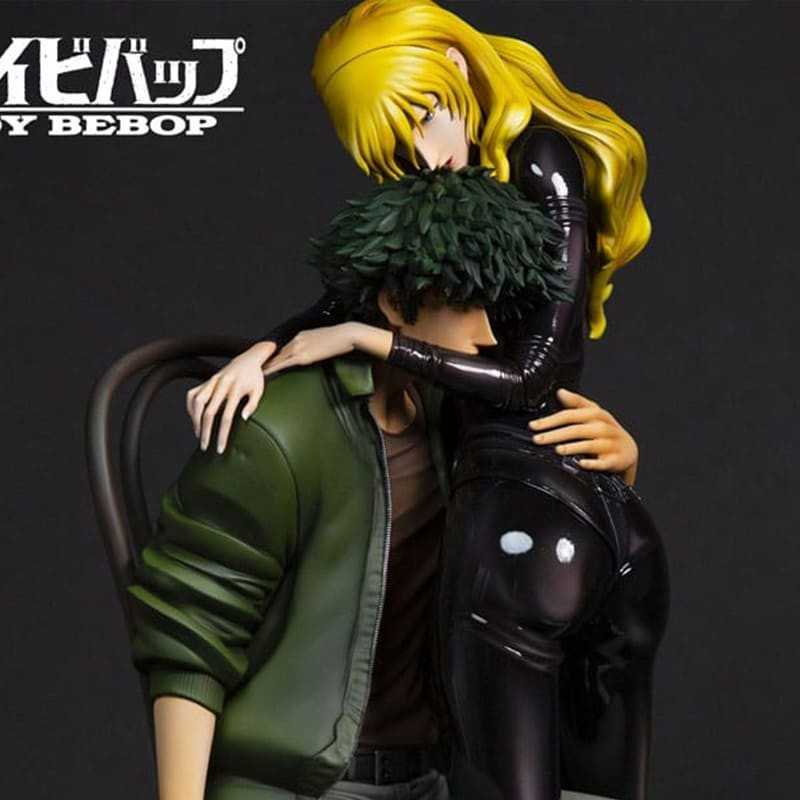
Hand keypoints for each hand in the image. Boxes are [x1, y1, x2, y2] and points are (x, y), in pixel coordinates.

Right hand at [186, 341, 275, 453]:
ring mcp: (212, 382)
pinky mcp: (206, 380)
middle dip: (206, 432)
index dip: (222, 434)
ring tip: (199, 434)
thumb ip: (252, 405)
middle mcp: (222, 385)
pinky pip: (192, 394)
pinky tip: (194, 418)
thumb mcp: (259, 391)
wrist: (248, 359)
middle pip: (209, 412)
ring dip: (195, 420)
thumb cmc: (255, 378)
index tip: (220, 448)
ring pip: (197, 402)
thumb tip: (243, 419)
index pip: (227, 417)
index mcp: (236, 390)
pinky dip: (190, 406)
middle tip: (205, 446)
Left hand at [261, 321, 395, 377]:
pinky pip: (284, 364)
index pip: (284, 347)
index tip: (266, 360)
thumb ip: (315, 346)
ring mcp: (298, 347)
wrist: (346, 334)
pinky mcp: (303, 356)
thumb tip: (314, 353)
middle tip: (254, 368)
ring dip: (266, 366)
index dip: (274, 355)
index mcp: (301, 335)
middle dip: (266, 360)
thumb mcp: (324, 340)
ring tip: (255, 373)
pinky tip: (266, 374)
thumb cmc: (340, 338)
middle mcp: (296, 340)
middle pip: (277, 353)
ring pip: (277, 358)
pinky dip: (274, 369)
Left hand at [528, 388, 638, 484]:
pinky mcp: (615, 460)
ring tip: (557, 450)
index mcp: (595, 414)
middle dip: (554, 434)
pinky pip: (603, 462)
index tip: (534, 426)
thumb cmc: (605, 430)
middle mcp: (603, 427)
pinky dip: (592, 463)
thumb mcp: (593, 413)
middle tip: (537, 439)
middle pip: (576, 429)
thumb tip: (560, 392)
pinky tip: (581, 463)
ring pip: (589, 445)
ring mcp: (610, 444)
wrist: (628, 450)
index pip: (569, 414)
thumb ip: (576, 403)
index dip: (550, 420)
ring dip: (572, 447)